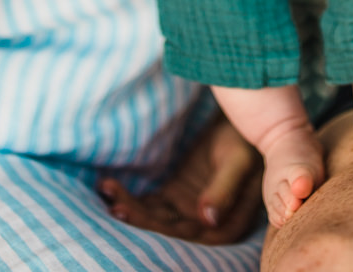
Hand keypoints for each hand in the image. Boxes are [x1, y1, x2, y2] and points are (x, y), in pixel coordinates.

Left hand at [97, 115, 262, 244]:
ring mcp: (189, 210)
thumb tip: (207, 219)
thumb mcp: (238, 160)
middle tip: (112, 203)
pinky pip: (151, 204)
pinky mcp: (177, 197)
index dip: (154, 226)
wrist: (244, 120)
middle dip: (137, 217)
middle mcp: (206, 224)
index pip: (185, 232)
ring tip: (106, 192)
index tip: (128, 211)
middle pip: (166, 227)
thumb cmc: (246, 139)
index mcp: (227, 224)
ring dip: (130, 207)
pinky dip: (132, 199)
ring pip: (155, 217)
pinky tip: (110, 190)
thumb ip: (224, 189)